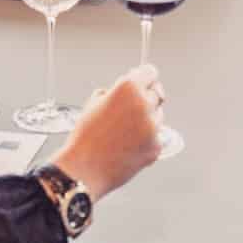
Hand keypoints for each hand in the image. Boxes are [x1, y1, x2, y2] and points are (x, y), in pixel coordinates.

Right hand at [50, 65, 163, 201]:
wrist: (84, 170)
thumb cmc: (86, 137)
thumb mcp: (94, 102)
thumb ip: (116, 91)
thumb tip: (130, 88)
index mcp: (128, 88)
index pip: (150, 72)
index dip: (144, 77)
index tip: (143, 81)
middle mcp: (144, 104)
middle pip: (156, 93)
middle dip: (146, 98)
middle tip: (130, 110)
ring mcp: (152, 126)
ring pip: (158, 115)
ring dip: (147, 119)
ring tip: (123, 132)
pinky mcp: (156, 146)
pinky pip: (156, 136)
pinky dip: (146, 139)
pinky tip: (127, 145)